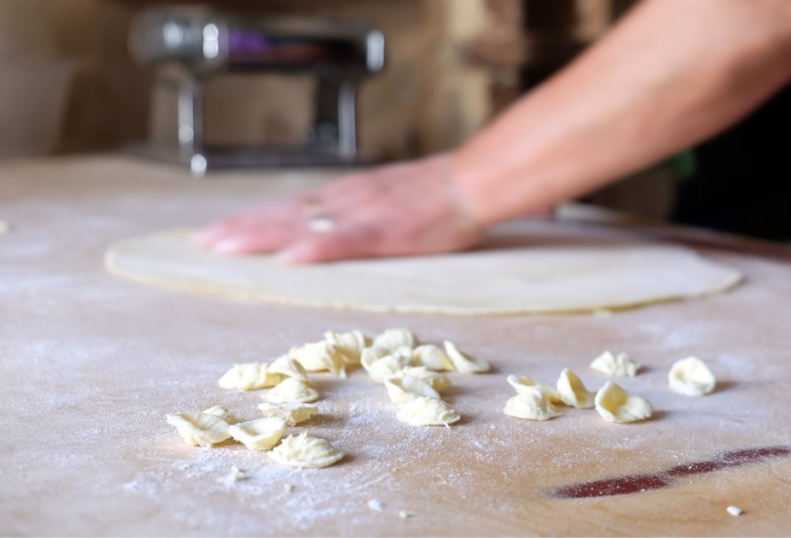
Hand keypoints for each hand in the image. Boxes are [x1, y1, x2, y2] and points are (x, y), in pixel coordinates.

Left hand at [192, 154, 484, 262]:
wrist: (470, 182)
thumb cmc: (437, 196)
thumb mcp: (387, 198)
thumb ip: (358, 213)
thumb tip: (330, 229)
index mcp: (345, 197)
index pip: (288, 209)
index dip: (251, 221)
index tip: (218, 231)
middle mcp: (343, 201)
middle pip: (283, 215)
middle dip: (240, 228)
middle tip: (200, 242)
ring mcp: (361, 214)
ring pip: (301, 224)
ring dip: (260, 235)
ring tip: (223, 246)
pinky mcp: (384, 231)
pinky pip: (344, 241)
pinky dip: (315, 248)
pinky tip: (289, 258)